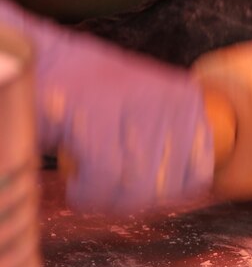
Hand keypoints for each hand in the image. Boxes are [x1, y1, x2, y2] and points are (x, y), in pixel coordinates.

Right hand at [0, 0, 213, 212]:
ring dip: (107, 201)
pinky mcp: (98, 110)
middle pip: (166, 186)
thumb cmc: (90, 98)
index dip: (165, 197)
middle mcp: (171, 99)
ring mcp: (138, 102)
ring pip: (138, 186)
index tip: (138, 193)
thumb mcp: (146, 114)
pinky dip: (87, 194)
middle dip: (132, 203)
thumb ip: (172, 147)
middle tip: (106, 194)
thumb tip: (192, 192)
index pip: (199, 175)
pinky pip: (105, 177)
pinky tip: (76, 186)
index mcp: (188, 100)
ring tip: (89, 189)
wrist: (37, 64)